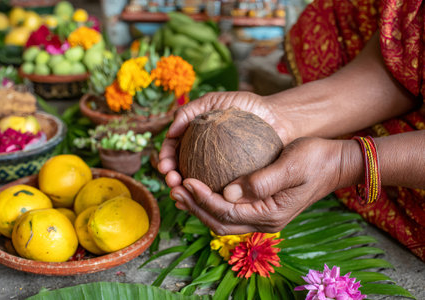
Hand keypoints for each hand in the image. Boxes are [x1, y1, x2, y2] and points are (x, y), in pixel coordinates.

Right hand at [158, 91, 290, 208]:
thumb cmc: (246, 106)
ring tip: (183, 195)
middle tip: (173, 182)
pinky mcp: (234, 180)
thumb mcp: (215, 101)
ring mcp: (217, 168)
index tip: (165, 166)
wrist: (277, 118)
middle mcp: (203, 154)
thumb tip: (170, 129)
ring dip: (186, 191)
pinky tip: (206, 202)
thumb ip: (190, 111)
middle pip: (181, 169)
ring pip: (197, 183)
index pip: (174, 150)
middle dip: (172, 178)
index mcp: (194, 137)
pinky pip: (219, 191)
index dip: (166, 159)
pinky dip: (210, 197)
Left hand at [170, 138, 361, 234]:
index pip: (227, 211)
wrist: (336, 163)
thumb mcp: (292, 165)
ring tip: (180, 190)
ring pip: (222, 219)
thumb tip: (228, 192)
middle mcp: (264, 221)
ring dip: (199, 206)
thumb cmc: (316, 159)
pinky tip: (199, 187)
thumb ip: (262, 181)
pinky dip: (211, 202)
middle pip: (219, 221)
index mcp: (270, 214)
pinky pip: (230, 211)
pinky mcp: (261, 208)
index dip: (202, 198)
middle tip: (173, 188)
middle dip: (194, 206)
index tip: (185, 181)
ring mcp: (262, 217)